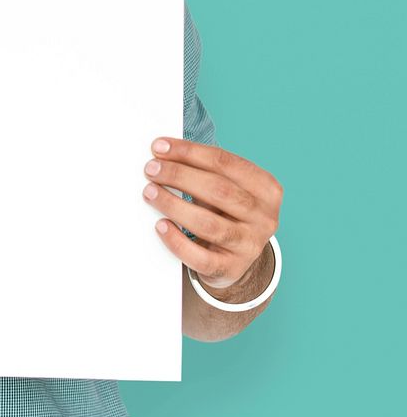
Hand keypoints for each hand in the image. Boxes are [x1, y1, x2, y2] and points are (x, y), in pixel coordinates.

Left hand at [142, 138, 282, 289]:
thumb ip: (201, 170)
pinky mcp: (232, 269)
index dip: (189, 152)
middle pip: (218, 190)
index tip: (159, 147)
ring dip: (173, 205)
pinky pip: (201, 258)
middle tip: (151, 169)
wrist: (235, 256)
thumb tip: (161, 155)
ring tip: (150, 193)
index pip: (224, 162)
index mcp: (266, 188)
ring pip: (208, 224)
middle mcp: (264, 217)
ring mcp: (250, 246)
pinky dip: (177, 241)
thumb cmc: (225, 211)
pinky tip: (161, 226)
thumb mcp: (225, 187)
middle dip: (179, 176)